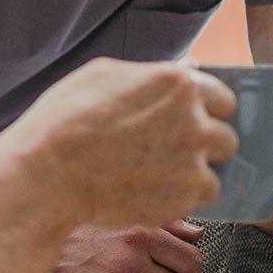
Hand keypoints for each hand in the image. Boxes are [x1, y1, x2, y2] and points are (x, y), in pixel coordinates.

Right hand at [0, 59, 238, 238]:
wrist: (47, 172)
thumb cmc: (65, 119)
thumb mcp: (103, 75)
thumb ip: (150, 73)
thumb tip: (182, 70)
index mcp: (178, 84)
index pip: (223, 99)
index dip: (205, 112)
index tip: (189, 122)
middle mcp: (194, 122)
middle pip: (226, 139)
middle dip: (202, 147)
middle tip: (169, 154)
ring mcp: (191, 163)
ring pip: (212, 175)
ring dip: (191, 178)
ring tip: (155, 180)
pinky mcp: (181, 200)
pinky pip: (194, 202)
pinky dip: (175, 202)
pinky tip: (144, 194)